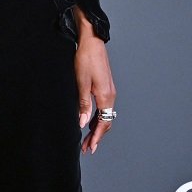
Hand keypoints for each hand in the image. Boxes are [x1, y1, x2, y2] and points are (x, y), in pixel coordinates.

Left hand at [74, 8, 116, 154]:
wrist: (92, 42)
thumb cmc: (86, 60)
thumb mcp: (81, 84)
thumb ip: (83, 105)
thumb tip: (82, 123)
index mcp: (106, 97)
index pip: (103, 123)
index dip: (96, 137)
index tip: (91, 148)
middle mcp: (111, 96)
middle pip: (106, 122)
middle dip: (97, 136)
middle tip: (87, 148)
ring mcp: (109, 91)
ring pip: (105, 115)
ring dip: (96, 128)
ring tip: (87, 138)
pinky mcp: (105, 87)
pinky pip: (104, 108)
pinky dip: (97, 118)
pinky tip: (89, 121)